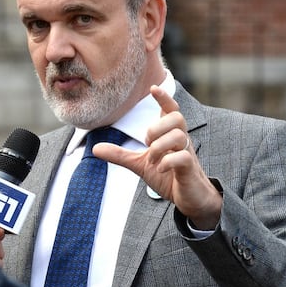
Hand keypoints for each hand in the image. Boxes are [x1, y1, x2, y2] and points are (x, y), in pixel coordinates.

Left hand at [92, 86, 222, 229]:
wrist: (189, 198)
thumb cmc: (168, 177)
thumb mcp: (140, 164)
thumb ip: (120, 155)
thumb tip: (95, 148)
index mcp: (170, 135)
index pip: (171, 109)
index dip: (164, 98)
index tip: (153, 88)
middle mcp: (181, 141)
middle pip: (177, 117)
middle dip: (157, 127)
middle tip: (146, 143)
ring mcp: (187, 153)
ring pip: (179, 136)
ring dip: (159, 146)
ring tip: (152, 160)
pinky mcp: (190, 169)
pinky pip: (182, 157)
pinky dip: (167, 161)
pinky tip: (159, 169)